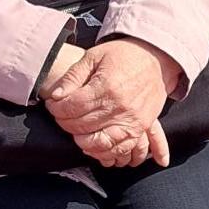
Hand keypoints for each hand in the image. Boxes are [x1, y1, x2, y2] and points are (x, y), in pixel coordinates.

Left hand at [45, 38, 177, 169]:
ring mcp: (131, 120)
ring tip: (74, 130)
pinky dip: (104, 152)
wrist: (156, 59)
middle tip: (60, 116)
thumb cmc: (124, 55)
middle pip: (82, 125)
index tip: (52, 104)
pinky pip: (120, 149)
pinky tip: (92, 146)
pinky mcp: (140, 128)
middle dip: (64, 122)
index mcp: (106, 87)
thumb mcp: (94, 56)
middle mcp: (120, 107)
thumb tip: (56, 95)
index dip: (57, 108)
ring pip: (99, 142)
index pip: (72, 106)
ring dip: (81, 140)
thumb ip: (73, 76)